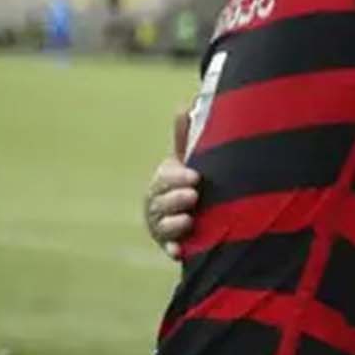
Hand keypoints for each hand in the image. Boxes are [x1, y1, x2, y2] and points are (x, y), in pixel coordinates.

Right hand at [145, 108, 200, 259]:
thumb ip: (186, 137)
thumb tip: (185, 104)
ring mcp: (162, 225)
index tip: (196, 177)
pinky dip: (172, 249)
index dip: (177, 178)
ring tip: (189, 220)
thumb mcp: (187, 160)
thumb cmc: (189, 182)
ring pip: (162, 225)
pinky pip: (168, 248)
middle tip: (194, 195)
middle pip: (160, 202)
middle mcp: (158, 204)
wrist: (196, 215)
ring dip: (173, 223)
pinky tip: (180, 251)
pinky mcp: (171, 245)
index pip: (164, 178)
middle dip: (175, 199)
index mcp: (162, 182)